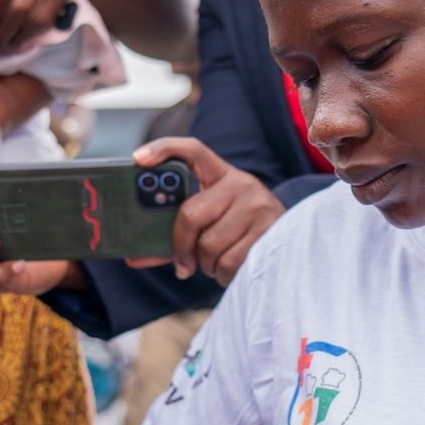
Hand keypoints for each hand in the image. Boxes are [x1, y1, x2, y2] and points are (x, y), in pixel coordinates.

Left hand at [124, 138, 284, 284]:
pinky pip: (229, 262)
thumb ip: (172, 235)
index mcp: (220, 173)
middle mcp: (241, 183)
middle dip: (181, 246)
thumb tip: (133, 258)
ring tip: (214, 263)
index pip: (192, 150)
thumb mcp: (210, 222)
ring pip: (209, 244)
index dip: (163, 148)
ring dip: (205, 264)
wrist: (291, 239)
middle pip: (190, 214)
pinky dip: (222, 275)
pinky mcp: (269, 230)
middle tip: (183, 262)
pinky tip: (229, 270)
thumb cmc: (236, 230)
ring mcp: (257, 205)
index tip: (138, 158)